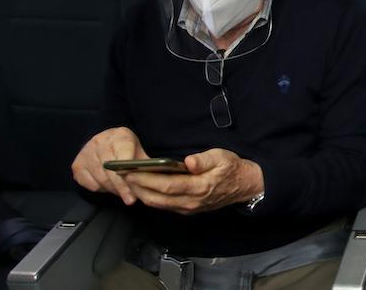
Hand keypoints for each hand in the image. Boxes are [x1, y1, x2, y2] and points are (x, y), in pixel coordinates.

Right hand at [71, 127, 147, 204]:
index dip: (129, 174)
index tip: (134, 189)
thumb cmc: (126, 150)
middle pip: (110, 170)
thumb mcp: (139, 153)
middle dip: (122, 187)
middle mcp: (100, 141)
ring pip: (100, 178)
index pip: (124, 155)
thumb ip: (146, 166)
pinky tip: (109, 187)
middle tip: (131, 199)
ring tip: (122, 193)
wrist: (106, 142)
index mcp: (120, 135)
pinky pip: (90, 183)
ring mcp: (86, 152)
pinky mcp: (77, 165)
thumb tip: (155, 183)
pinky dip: (101, 189)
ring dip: (112, 189)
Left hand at [123, 148, 263, 215]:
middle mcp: (190, 202)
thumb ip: (204, 159)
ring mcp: (188, 208)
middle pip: (157, 198)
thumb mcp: (222, 157)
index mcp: (199, 188)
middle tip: (121, 175)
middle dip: (137, 187)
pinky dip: (150, 197)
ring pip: (158, 204)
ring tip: (127, 180)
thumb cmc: (231, 168)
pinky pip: (163, 205)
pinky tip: (142, 187)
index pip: (166, 185)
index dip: (146, 179)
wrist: (244, 186)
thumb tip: (188, 162)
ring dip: (141, 193)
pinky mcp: (186, 209)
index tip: (130, 171)